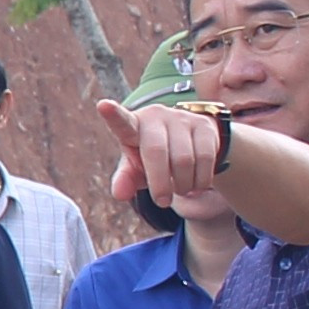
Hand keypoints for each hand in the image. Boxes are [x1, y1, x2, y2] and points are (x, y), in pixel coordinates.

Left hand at [93, 95, 229, 215]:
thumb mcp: (136, 168)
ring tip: (179, 190)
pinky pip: (205, 159)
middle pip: (156, 151)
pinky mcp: (204, 125)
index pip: (122, 122)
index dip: (113, 115)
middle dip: (160, 184)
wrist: (189, 142)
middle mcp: (156, 116)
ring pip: (184, 159)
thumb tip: (119, 194)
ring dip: (182, 185)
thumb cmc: (152, 157)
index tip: (103, 106)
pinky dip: (200, 181)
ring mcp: (181, 118)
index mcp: (133, 126)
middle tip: (162, 202)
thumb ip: (125, 179)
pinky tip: (195, 185)